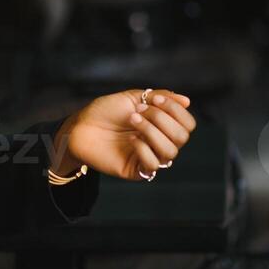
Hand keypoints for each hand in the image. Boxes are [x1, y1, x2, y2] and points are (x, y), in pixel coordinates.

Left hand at [57, 89, 195, 181]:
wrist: (80, 126)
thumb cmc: (105, 112)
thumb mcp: (133, 98)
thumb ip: (159, 98)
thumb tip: (187, 100)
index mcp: (163, 126)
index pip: (187, 124)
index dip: (176, 110)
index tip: (155, 99)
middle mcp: (159, 143)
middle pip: (182, 137)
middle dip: (162, 119)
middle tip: (139, 111)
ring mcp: (149, 157)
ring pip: (170, 151)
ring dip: (152, 131)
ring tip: (132, 121)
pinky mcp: (136, 170)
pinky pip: (152, 165)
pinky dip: (143, 148)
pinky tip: (130, 139)